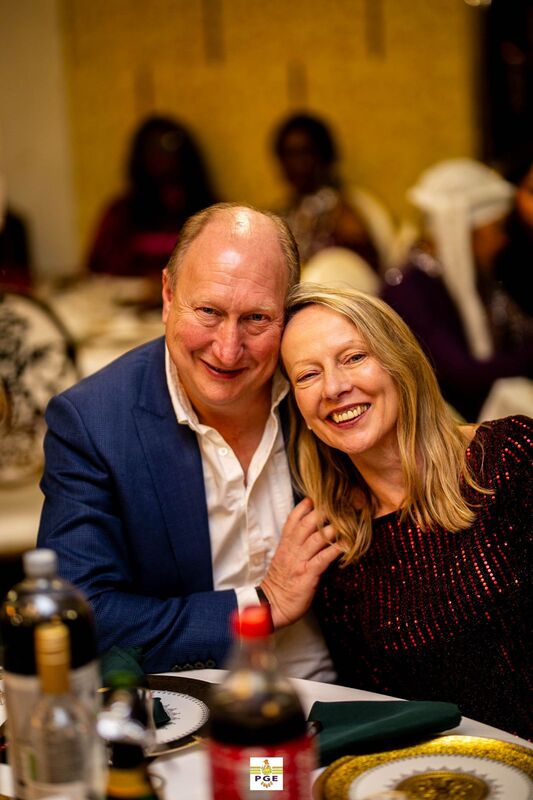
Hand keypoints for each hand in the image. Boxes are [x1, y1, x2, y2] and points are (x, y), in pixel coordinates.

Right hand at [260, 497, 340, 628]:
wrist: (271, 606)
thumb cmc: (281, 584)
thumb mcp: (284, 560)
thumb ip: (296, 546)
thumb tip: (314, 533)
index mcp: (285, 545)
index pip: (293, 520)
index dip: (305, 507)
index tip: (317, 497)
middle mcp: (291, 550)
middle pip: (307, 524)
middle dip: (323, 512)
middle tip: (339, 504)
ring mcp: (299, 562)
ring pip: (316, 538)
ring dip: (333, 529)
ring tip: (347, 521)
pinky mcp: (307, 575)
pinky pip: (323, 559)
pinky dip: (335, 550)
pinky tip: (346, 545)